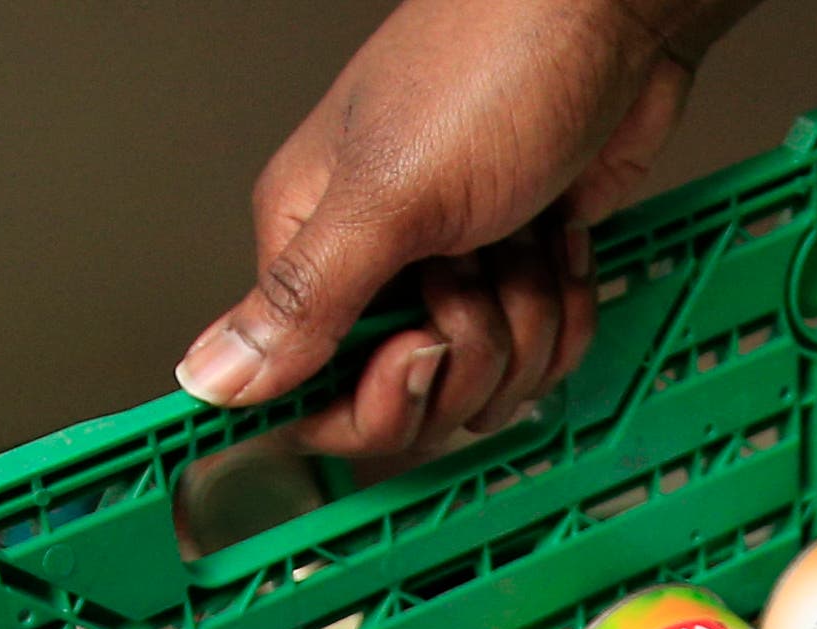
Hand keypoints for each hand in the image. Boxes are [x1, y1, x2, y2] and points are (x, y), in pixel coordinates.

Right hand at [178, 0, 740, 463]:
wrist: (610, 17)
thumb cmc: (496, 61)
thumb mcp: (390, 193)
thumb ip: (303, 299)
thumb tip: (207, 375)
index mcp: (314, 244)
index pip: (316, 394)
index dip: (378, 399)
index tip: (418, 348)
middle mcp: (378, 265)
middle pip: (411, 401)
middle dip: (469, 354)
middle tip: (478, 271)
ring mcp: (454, 271)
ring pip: (487, 382)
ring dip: (530, 322)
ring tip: (525, 236)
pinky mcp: (521, 270)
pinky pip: (543, 351)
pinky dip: (567, 307)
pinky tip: (562, 244)